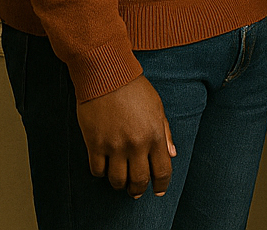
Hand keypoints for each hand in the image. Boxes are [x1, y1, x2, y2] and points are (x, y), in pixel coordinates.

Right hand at [75, 75, 175, 198]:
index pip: (162, 170)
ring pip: (117, 180)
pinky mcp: (94, 144)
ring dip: (120, 184)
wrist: (106, 76)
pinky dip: (101, 173)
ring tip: (121, 182)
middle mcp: (136, 144)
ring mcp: (114, 146)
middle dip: (138, 190)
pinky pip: (97, 170)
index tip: (159, 190)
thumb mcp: (157, 107)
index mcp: (155, 135)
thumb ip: (165, 132)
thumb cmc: (134, 89)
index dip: (161, 184)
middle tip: (136, 191)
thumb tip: (171, 154)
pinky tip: (105, 167)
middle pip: (139, 180)